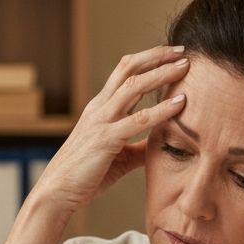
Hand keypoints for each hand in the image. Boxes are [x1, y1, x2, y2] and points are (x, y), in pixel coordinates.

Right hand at [31, 45, 188, 214]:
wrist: (58, 193)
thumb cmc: (86, 176)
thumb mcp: (119, 157)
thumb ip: (140, 146)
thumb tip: (163, 143)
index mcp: (101, 108)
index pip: (125, 72)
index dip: (149, 60)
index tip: (173, 55)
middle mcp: (100, 108)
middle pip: (129, 68)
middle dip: (157, 56)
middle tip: (183, 50)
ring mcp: (101, 121)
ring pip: (134, 85)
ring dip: (161, 73)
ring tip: (185, 66)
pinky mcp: (105, 139)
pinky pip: (138, 119)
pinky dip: (161, 109)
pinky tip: (180, 103)